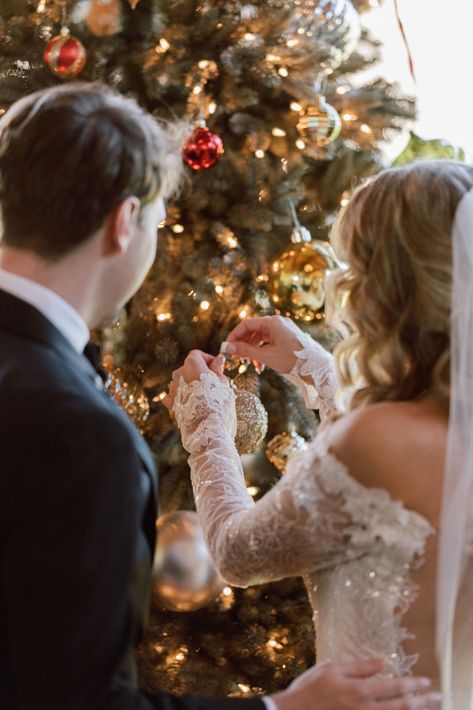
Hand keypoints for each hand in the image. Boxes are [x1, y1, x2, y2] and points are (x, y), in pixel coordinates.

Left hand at [163, 350, 225, 411]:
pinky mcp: (170, 402)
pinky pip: (174, 395)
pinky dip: (182, 397)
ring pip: (182, 382)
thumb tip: (219, 359)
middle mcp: (179, 373)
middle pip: (189, 368)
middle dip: (199, 373)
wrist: (207, 426)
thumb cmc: (218, 402)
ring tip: (204, 397)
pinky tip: (192, 404)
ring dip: (191, 385)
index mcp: (192, 364)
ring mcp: (172, 387)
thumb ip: (217, 369)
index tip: (216, 367)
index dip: (207, 359)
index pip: (197, 354)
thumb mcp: (222, 382)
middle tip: (213, 384)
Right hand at [221, 315, 310, 374]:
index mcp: (272, 322)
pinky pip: (268, 341)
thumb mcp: (266, 356)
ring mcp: (282, 329)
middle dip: (244, 345)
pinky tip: (261, 365)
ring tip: (251, 365)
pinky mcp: (286, 337)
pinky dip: (262, 352)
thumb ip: (245, 351)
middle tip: (238, 358)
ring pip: (260, 337)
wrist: (316, 367)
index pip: (246, 324)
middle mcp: (277, 323)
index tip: (227, 348)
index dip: (234, 336)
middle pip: (253, 330)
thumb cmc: (293, 360)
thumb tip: (226, 347)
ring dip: (253, 351)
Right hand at [269, 659, 440, 709]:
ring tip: (427, 706)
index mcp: (359, 691)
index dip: (413, 684)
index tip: (426, 682)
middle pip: (401, 706)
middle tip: (437, 696)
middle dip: (422, 701)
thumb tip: (382, 662)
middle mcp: (365, 709)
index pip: (394, 687)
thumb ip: (360, 667)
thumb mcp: (333, 668)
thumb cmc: (311, 687)